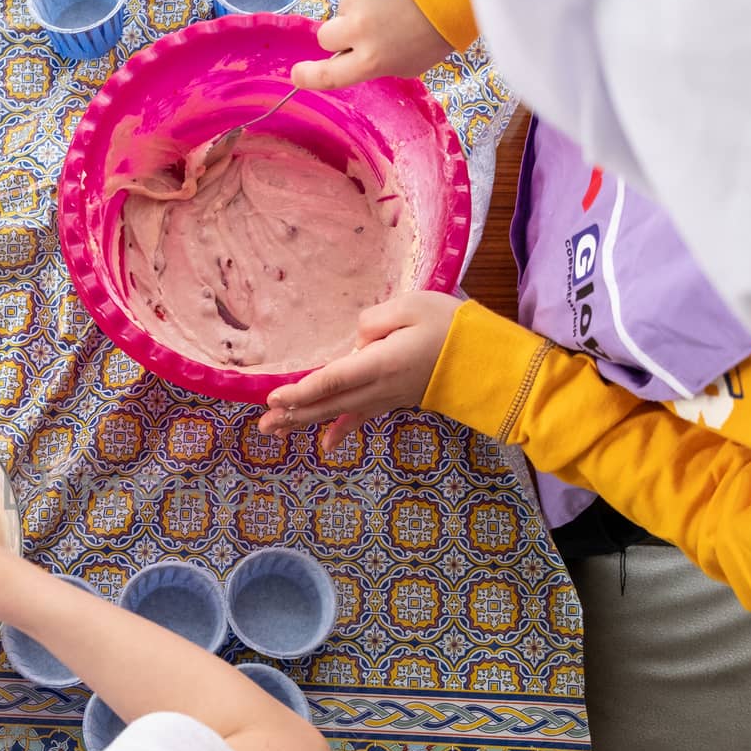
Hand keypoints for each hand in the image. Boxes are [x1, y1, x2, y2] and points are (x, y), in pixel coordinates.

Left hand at [257, 290, 461, 448]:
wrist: (488, 361)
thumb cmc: (452, 326)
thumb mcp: (413, 305)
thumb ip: (375, 321)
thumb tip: (355, 344)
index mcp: (380, 363)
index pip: (332, 380)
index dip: (301, 391)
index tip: (274, 398)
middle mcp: (379, 387)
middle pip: (328, 403)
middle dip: (293, 414)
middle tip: (262, 426)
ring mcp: (387, 398)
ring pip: (339, 413)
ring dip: (306, 422)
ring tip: (276, 432)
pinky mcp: (395, 400)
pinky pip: (362, 418)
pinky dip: (342, 430)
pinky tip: (326, 445)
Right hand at [292, 0, 454, 90]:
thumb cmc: (443, 24)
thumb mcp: (414, 62)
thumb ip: (383, 63)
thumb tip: (367, 57)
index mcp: (372, 60)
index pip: (328, 76)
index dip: (308, 77)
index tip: (298, 75)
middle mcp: (359, 30)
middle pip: (326, 37)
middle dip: (338, 34)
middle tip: (362, 29)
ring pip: (346, 6)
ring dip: (363, 6)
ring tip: (397, 1)